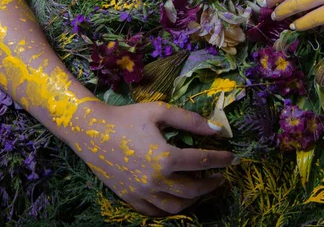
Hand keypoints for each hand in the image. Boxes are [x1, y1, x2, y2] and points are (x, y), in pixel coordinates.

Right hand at [68, 100, 234, 215]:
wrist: (92, 131)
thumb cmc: (128, 117)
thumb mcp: (161, 111)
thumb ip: (190, 120)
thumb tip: (216, 129)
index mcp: (166, 157)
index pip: (202, 162)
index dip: (220, 159)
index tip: (231, 157)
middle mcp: (156, 181)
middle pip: (193, 190)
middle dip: (211, 184)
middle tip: (220, 176)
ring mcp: (142, 193)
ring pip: (176, 206)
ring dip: (194, 200)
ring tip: (201, 188)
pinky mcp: (130, 199)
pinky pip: (156, 213)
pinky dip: (171, 208)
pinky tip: (177, 197)